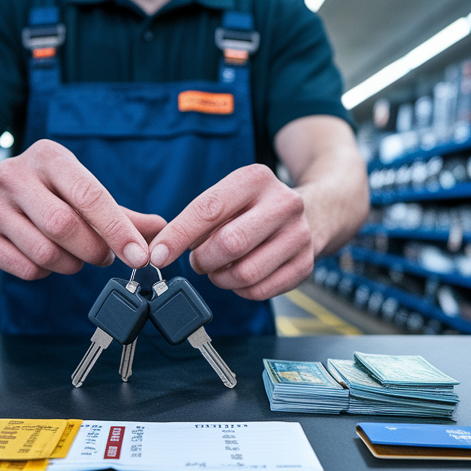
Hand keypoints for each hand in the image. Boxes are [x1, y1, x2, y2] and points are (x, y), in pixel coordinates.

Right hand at [0, 140, 161, 279]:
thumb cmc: (39, 192)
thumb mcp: (76, 187)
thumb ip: (119, 212)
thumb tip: (160, 229)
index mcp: (47, 156)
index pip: (89, 196)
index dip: (118, 229)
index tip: (139, 255)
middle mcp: (14, 175)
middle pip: (66, 227)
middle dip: (95, 250)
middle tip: (104, 255)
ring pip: (47, 254)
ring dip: (71, 264)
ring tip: (73, 254)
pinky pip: (27, 269)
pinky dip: (45, 271)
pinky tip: (44, 257)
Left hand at [148, 165, 312, 299]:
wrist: (312, 213)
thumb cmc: (255, 208)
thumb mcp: (229, 197)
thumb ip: (196, 218)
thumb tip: (162, 249)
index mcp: (256, 179)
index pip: (208, 210)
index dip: (178, 237)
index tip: (158, 255)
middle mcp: (283, 204)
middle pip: (230, 244)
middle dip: (203, 260)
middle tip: (198, 261)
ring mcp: (298, 235)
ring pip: (245, 273)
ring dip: (220, 278)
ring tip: (218, 269)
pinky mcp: (305, 264)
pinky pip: (260, 291)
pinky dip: (240, 290)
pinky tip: (239, 277)